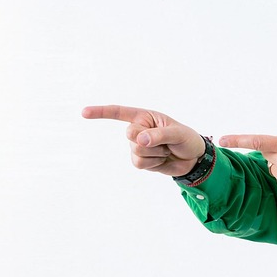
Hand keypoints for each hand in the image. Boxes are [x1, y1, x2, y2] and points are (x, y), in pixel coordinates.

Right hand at [82, 105, 205, 176]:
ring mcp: (137, 146)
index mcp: (145, 116)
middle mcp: (138, 129)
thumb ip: (159, 135)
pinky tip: (162, 160)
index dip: (101, 112)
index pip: (120, 112)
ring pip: (136, 152)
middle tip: (165, 142)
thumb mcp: (178, 134)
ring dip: (155, 154)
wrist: (192, 159)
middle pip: (130, 135)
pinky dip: (154, 163)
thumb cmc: (187, 140)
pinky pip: (140, 163)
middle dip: (149, 141)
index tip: (84, 113)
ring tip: (166, 151)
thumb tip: (139, 140)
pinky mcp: (140, 160)